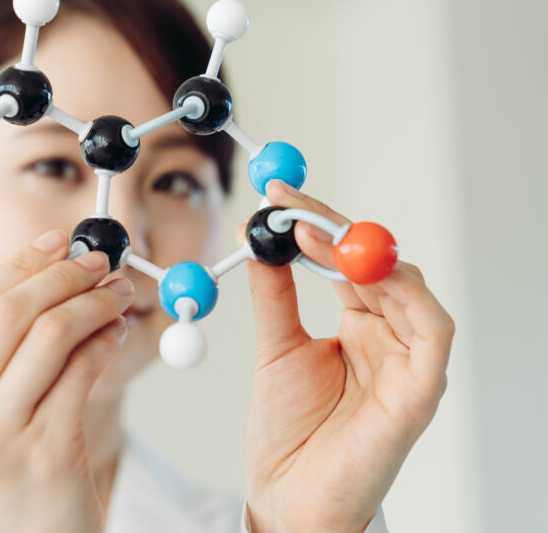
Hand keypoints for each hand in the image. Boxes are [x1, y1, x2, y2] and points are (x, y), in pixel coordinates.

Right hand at [0, 229, 134, 532]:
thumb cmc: (5, 479)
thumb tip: (52, 266)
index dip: (22, 265)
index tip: (59, 241)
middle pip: (9, 313)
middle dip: (63, 275)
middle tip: (100, 261)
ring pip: (51, 334)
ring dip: (94, 302)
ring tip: (118, 294)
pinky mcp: (45, 454)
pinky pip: (83, 372)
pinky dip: (107, 341)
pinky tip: (117, 334)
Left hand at [240, 180, 453, 532]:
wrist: (288, 496)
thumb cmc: (288, 430)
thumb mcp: (276, 348)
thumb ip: (274, 295)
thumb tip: (259, 239)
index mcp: (359, 326)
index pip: (348, 260)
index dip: (317, 226)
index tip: (278, 197)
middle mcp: (389, 338)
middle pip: (377, 264)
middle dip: (334, 228)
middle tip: (290, 206)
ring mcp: (407, 362)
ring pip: (407, 287)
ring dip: (360, 254)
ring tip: (309, 234)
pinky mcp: (421, 390)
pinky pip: (433, 331)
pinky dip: (406, 295)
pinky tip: (363, 271)